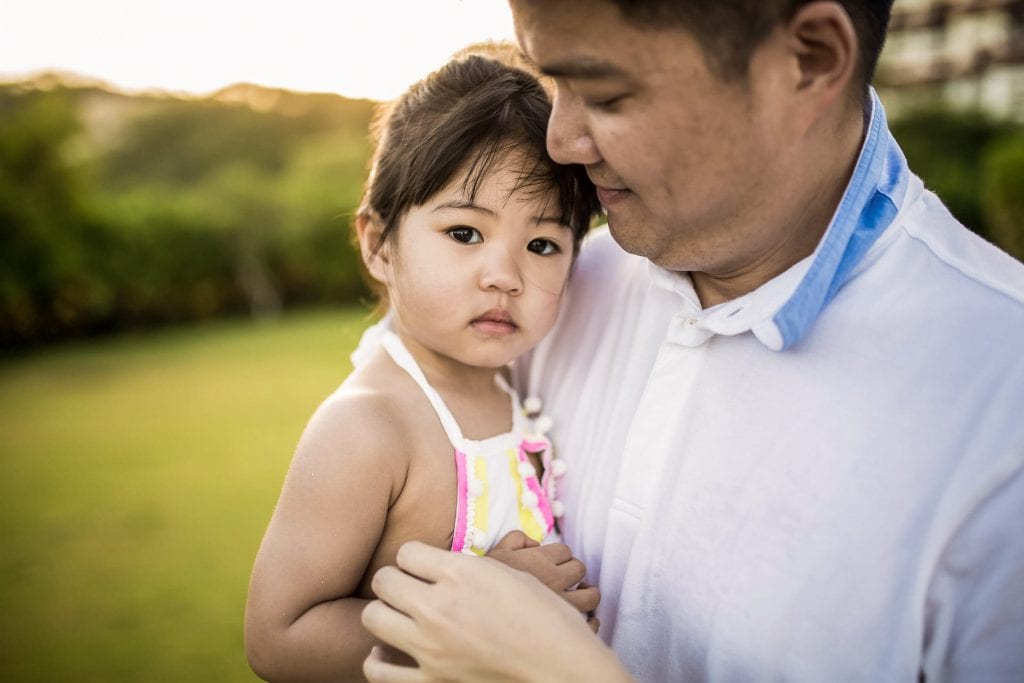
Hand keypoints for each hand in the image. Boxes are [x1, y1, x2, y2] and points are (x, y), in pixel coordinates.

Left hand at [361, 541, 629, 682]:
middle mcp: (438, 607)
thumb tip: (440, 570)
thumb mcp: (511, 576)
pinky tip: (390, 654)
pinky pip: (378, 671)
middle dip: (394, 581)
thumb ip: (467, 570)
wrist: (563, 670)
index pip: (406, 551)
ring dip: (385, 614)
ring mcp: (430, 649)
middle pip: (383, 581)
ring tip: (401, 618)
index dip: (416, 558)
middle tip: (410, 589)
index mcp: (461, 574)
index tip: (425, 567)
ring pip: (372, 618)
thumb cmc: (547, 620)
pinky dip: (378, 661)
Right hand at [486, 531, 599, 616]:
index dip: (560, 555)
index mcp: (540, 560)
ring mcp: (561, 605)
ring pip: (591, 597)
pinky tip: (585, 620)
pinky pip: (589, 624)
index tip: (554, 563)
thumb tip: (535, 544)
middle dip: (574, 571)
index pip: (565, 551)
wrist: (478, 611)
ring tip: (583, 594)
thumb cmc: (484, 583)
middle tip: (567, 578)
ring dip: (589, 593)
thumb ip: (518, 539)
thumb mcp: (497, 551)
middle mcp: (555, 580)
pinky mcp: (564, 627)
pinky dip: (591, 621)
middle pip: (580, 569)